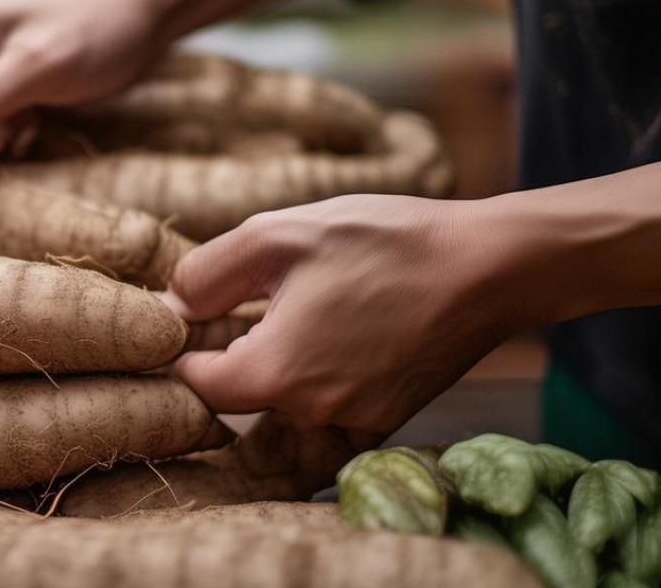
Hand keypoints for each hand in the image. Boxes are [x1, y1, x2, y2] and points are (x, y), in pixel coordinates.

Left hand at [164, 194, 521, 437]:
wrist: (489, 265)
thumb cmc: (381, 242)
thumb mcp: (276, 236)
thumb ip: (207, 275)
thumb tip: (171, 308)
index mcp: (274, 374)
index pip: (196, 384)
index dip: (185, 348)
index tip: (194, 315)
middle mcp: (311, 414)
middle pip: (239, 401)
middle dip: (227, 358)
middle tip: (238, 307)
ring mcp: (355, 424)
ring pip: (283, 409)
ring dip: (272, 371)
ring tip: (289, 314)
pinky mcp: (388, 421)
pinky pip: (328, 417)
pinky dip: (315, 385)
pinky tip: (328, 334)